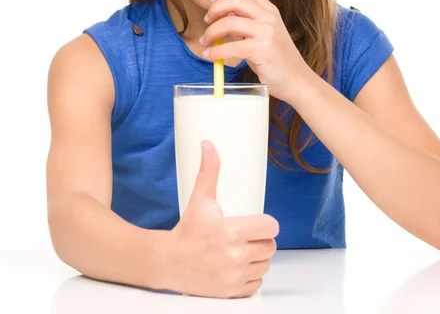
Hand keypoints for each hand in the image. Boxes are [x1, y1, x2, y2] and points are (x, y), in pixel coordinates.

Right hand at [165, 140, 278, 298]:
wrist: (168, 262)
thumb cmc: (187, 231)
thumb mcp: (199, 199)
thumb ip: (208, 171)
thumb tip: (208, 145)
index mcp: (231, 231)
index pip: (271, 227)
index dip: (266, 224)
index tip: (256, 223)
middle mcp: (235, 256)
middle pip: (270, 246)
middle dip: (260, 240)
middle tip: (244, 236)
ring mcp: (234, 277)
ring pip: (265, 265)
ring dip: (256, 259)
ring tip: (240, 251)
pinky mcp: (231, 293)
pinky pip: (256, 284)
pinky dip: (250, 277)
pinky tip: (237, 267)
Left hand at [199, 0, 310, 103]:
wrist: (297, 80)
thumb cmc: (276, 59)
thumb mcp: (264, 33)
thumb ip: (246, 22)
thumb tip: (221, 14)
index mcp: (269, 10)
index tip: (213, 1)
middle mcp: (269, 18)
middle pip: (234, 0)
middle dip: (214, 9)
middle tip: (207, 21)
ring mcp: (267, 33)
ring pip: (229, 22)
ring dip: (211, 32)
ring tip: (205, 41)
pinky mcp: (262, 51)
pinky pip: (231, 47)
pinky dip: (215, 52)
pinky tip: (209, 56)